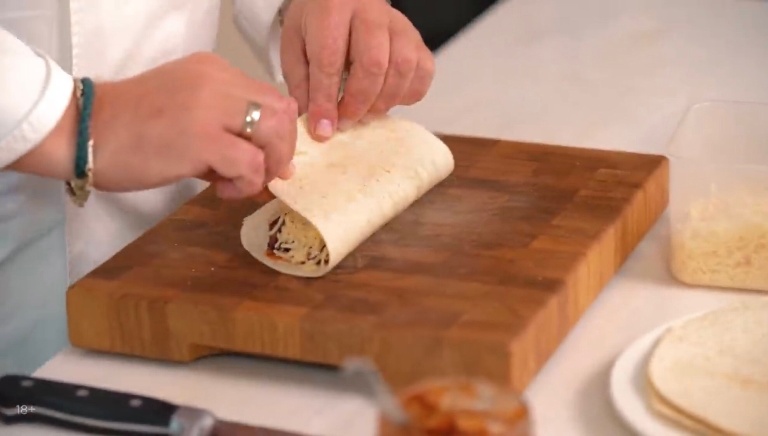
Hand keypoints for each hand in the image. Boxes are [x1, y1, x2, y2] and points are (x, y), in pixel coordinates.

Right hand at [11, 52, 297, 199]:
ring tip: (239, 183)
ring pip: (274, 133)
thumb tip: (262, 167)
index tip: (265, 159)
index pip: (270, 97)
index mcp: (215, 71)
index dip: (278, 133)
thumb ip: (224, 132)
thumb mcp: (186, 115)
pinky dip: (247, 183)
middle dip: (281, 150)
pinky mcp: (202, 138)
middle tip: (261, 176)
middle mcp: (218, 80)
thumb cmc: (129, 129)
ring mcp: (211, 106)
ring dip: (268, 166)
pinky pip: (251, 163)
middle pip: (282, 112)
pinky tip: (223, 191)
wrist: (83, 131)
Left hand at [280, 0, 434, 140]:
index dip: (326, 101)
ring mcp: (399, 24)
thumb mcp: (295, 46)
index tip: (322, 129)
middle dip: (358, 103)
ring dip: (383, 102)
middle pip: (373, 65)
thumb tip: (319, 125)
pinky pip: (424, 72)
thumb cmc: (316, 23)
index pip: (330, 60)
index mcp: (332, 9)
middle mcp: (370, 12)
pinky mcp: (416, 38)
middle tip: (345, 122)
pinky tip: (388, 99)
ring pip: (403, 69)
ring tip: (365, 113)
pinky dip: (408, 95)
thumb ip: (303, 84)